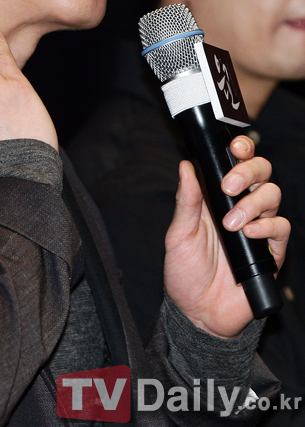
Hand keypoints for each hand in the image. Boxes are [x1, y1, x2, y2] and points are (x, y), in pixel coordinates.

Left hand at [163, 135, 289, 337]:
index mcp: (217, 197)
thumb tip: (186, 166)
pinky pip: (281, 228)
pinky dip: (266, 226)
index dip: (240, 149)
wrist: (199, 313)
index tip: (234, 147)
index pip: (235, 163)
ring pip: (272, 195)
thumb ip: (187, 200)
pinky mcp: (271, 250)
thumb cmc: (186, 273)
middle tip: (228, 186)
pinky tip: (248, 234)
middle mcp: (240, 207)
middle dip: (248, 171)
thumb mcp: (179, 234)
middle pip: (261, 172)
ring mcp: (258, 227)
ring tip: (232, 223)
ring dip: (253, 203)